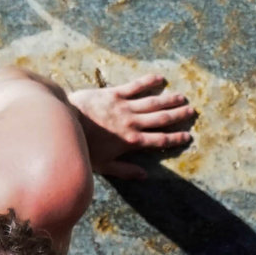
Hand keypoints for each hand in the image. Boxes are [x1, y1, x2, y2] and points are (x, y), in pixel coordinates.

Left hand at [68, 72, 196, 177]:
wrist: (64, 124)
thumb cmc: (81, 147)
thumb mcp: (102, 166)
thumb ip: (125, 171)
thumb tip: (145, 176)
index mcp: (131, 142)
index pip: (159, 140)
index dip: (175, 139)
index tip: (188, 136)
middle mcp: (132, 124)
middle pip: (161, 119)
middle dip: (178, 116)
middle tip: (191, 112)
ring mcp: (124, 107)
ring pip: (152, 103)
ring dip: (169, 100)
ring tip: (182, 97)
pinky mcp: (113, 94)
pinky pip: (135, 86)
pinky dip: (148, 81)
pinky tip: (160, 78)